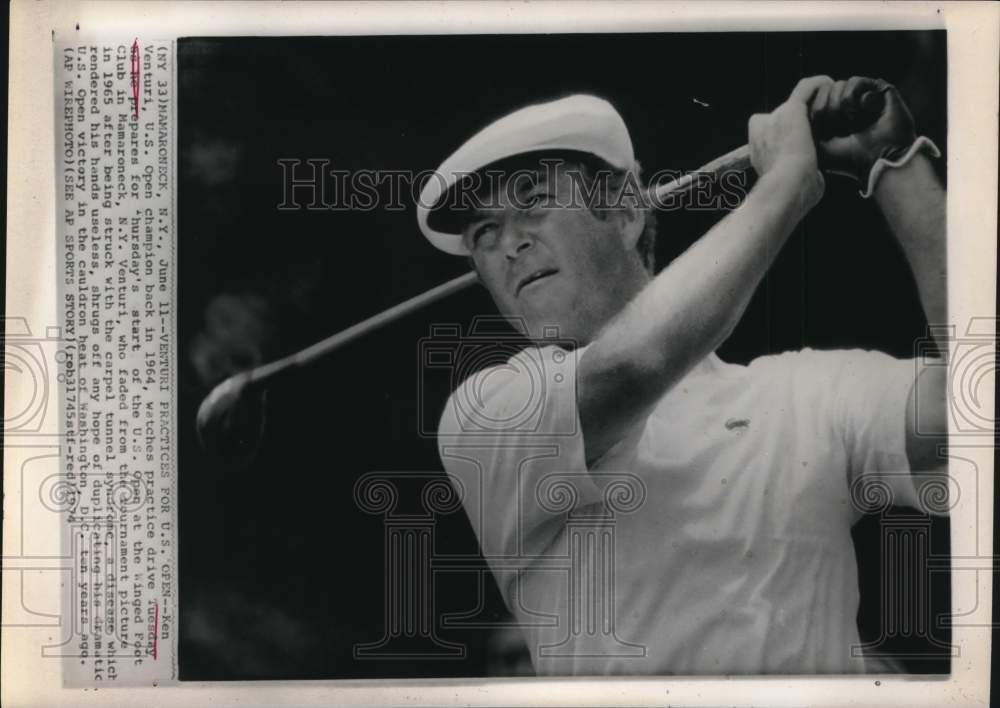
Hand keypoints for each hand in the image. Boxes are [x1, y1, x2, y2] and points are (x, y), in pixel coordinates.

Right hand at [748, 76, 828, 204]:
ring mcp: (775, 118)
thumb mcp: (790, 187)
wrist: (787, 188)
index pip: (767, 134)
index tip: (801, 142)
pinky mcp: (792, 110)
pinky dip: (818, 84)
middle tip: (821, 124)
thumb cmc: (792, 195)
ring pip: (796, 100)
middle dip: (798, 120)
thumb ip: (801, 176)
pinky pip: (806, 88)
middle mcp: (763, 131)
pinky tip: (830, 84)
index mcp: (759, 151)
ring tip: (831, 105)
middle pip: (780, 116)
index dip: (784, 136)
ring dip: (812, 102)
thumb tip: (816, 179)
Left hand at [809, 76, 917, 183]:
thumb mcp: (818, 145)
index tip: (826, 132)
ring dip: (842, 105)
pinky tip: (866, 111)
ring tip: (854, 121)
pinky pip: (855, 82)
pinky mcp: (879, 90)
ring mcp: (863, 96)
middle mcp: (848, 105)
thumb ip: (805, 126)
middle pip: (824, 90)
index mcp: (833, 117)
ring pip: (838, 84)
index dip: (817, 113)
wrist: (878, 160)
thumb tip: (797, 103)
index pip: (814, 100)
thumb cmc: (847, 158)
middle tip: (841, 128)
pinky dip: (856, 98)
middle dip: (828, 109)